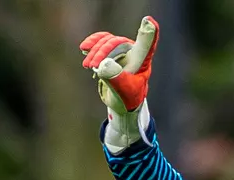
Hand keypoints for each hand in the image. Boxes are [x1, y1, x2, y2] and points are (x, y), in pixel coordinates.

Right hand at [80, 17, 159, 147]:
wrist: (122, 103)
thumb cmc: (128, 99)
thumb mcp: (123, 92)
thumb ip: (115, 79)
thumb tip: (103, 65)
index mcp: (142, 63)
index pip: (146, 47)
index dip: (148, 35)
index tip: (149, 22)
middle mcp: (134, 52)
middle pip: (117, 43)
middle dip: (102, 53)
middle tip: (92, 67)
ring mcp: (123, 50)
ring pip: (107, 42)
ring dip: (95, 52)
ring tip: (87, 66)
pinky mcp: (112, 50)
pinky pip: (101, 40)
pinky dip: (92, 43)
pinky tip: (84, 48)